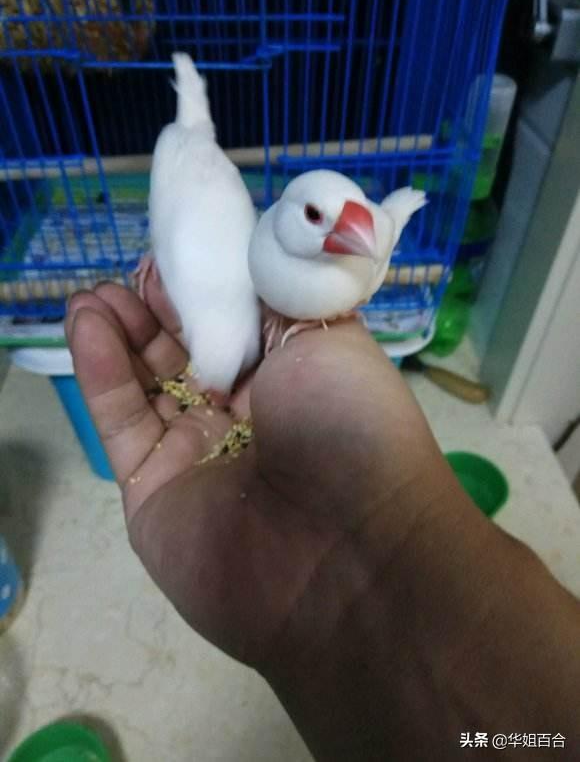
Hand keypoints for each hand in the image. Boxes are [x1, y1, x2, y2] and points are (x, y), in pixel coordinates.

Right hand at [66, 281, 444, 669]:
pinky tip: (87, 325)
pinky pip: (122, 421)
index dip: (205, 285)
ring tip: (96, 294)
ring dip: (119, 332)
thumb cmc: (351, 424)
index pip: (234, 320)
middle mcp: (244, 413)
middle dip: (156, 307)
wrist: (348, 554)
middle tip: (130, 274)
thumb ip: (276, 300)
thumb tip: (238, 268)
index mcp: (291, 376)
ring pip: (146, 382)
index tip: (178, 251)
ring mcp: (197, 452)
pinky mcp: (153, 489)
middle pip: (186, 349)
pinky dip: (101, 371)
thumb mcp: (330, 336)